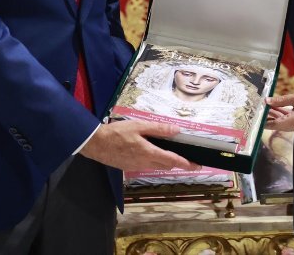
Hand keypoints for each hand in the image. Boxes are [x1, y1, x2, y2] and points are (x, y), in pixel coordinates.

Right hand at [80, 119, 200, 172]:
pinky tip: (151, 152)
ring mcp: (137, 166)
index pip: (172, 160)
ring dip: (165, 162)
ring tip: (172, 154)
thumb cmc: (117, 132)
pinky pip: (147, 165)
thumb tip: (176, 130)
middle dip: (178, 163)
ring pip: (156, 166)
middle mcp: (144, 162)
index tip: (196, 166)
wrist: (96, 144)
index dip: (186, 163)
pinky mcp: (130, 167)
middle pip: (166, 165)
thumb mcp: (138, 126)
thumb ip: (158, 129)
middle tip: (188, 160)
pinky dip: (154, 161)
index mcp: (148, 152)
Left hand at [265, 88, 293, 135]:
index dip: (265, 122)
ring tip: (268, 108)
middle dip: (270, 118)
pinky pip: (292, 122)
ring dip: (278, 116)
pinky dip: (286, 116)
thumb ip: (281, 100)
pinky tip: (279, 109)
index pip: (275, 124)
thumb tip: (267, 101)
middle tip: (261, 110)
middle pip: (280, 125)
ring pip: (286, 123)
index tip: (256, 119)